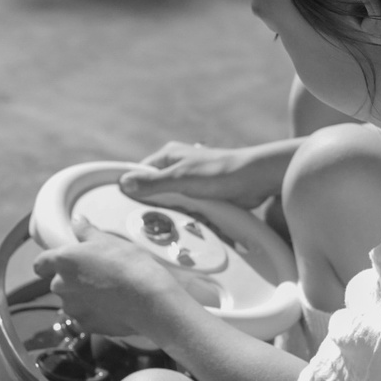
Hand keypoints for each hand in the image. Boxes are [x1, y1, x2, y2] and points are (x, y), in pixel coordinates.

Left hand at [35, 229, 195, 340]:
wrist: (148, 298)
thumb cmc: (128, 265)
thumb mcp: (108, 240)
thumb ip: (86, 231)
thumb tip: (76, 220)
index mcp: (63, 261)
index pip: (40, 264)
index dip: (48, 264)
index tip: (59, 263)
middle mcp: (61, 286)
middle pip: (58, 284)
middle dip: (73, 281)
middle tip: (97, 275)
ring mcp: (72, 308)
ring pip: (72, 302)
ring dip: (83, 298)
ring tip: (108, 293)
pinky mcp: (86, 326)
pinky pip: (85, 319)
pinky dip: (94, 314)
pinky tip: (112, 308)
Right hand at [121, 140, 293, 213]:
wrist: (256, 180)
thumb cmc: (219, 173)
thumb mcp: (181, 179)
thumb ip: (153, 183)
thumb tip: (124, 183)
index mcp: (169, 156)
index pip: (140, 174)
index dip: (133, 190)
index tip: (126, 207)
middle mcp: (178, 167)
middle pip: (156, 192)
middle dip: (158, 207)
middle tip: (155, 221)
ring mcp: (192, 182)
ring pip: (174, 204)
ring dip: (177, 214)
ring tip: (178, 222)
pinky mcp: (205, 196)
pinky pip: (190, 210)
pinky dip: (191, 218)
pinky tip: (194, 223)